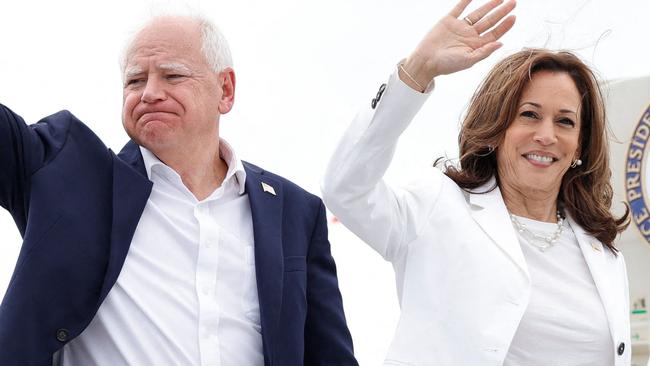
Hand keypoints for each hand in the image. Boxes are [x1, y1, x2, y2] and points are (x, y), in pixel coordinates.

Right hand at [400, 0, 515, 90]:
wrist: (425, 61)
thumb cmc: (446, 65)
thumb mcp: (467, 60)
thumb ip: (484, 52)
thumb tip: (501, 43)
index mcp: (475, 46)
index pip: (494, 33)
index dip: (505, 25)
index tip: (514, 17)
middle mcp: (469, 36)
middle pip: (490, 21)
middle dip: (502, 12)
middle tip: (513, 2)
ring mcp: (459, 27)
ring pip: (478, 13)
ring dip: (489, 5)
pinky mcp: (448, 21)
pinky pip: (459, 8)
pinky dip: (466, 0)